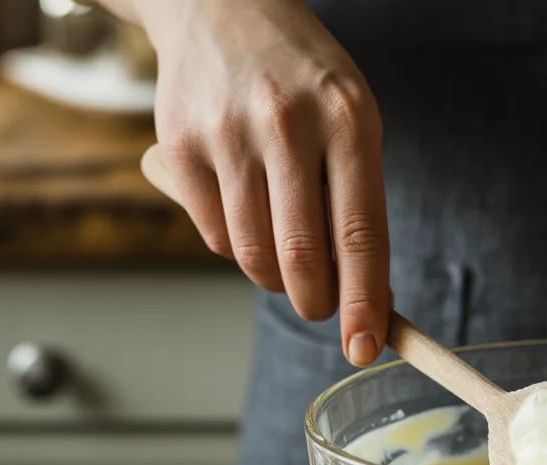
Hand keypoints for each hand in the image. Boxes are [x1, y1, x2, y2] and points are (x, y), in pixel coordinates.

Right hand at [141, 0, 388, 364]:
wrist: (220, 7)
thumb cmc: (303, 80)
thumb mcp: (354, 122)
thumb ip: (360, 205)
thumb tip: (367, 298)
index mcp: (349, 119)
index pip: (360, 234)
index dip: (365, 302)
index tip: (365, 347)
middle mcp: (286, 124)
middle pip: (302, 258)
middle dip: (317, 303)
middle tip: (322, 307)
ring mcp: (226, 135)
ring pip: (253, 256)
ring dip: (275, 277)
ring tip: (285, 242)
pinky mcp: (179, 148)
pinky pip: (213, 238)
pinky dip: (236, 246)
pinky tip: (247, 210)